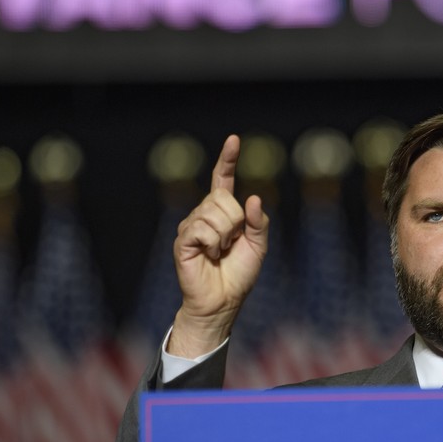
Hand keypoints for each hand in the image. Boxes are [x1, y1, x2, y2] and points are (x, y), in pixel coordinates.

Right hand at [168, 135, 269, 357]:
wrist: (223, 301)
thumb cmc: (239, 275)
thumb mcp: (258, 245)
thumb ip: (259, 222)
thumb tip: (253, 198)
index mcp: (223, 213)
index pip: (223, 180)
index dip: (228, 160)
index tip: (234, 140)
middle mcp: (204, 215)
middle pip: (222, 197)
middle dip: (236, 220)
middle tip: (232, 243)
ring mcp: (191, 226)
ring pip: (214, 212)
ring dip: (226, 234)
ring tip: (220, 251)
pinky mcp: (183, 240)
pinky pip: (202, 228)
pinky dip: (214, 243)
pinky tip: (210, 255)